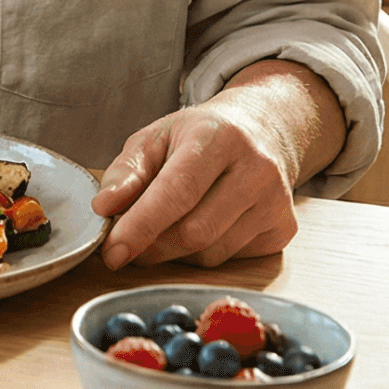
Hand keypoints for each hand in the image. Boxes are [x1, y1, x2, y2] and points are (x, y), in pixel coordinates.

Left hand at [88, 60, 343, 268]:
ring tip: (166, 226)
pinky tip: (202, 225)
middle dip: (152, 246)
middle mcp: (256, 168)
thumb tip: (104, 208)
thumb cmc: (199, 136)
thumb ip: (126, 171)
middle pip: (194, 232)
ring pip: (211, 253)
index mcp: (218, 137)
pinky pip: (231, 260)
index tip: (112, 252)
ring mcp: (276, 201)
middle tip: (128, 243)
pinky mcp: (284, 227)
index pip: (177, 192)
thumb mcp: (155, 137)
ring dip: (176, 252)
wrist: (262, 129)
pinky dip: (203, 254)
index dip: (141, 226)